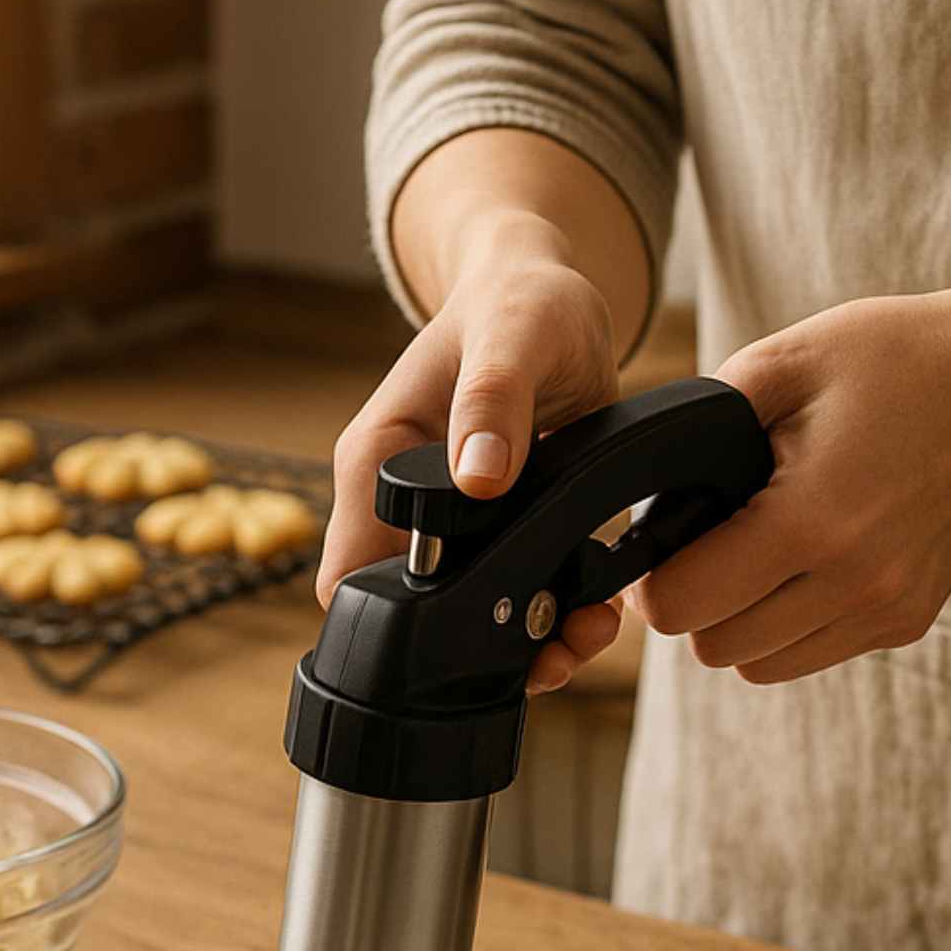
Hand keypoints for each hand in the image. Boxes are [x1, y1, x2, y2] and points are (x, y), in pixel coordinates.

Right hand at [320, 221, 627, 693]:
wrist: (551, 301)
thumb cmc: (519, 303)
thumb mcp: (512, 336)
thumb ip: (492, 401)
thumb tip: (477, 478)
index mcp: (378, 465)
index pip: (350, 580)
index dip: (401, 627)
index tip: (473, 634)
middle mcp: (407, 512)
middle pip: (417, 619)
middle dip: (481, 650)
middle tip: (556, 647)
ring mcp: (455, 534)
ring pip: (472, 625)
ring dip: (531, 647)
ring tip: (589, 628)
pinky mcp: (504, 539)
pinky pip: (518, 604)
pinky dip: (559, 621)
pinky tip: (599, 607)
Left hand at [627, 280, 950, 681]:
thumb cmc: (897, 358)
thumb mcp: (785, 360)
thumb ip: (698, 428)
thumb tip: (642, 494)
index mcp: (810, 520)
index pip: (683, 606)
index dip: (654, 578)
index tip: (665, 537)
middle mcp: (853, 583)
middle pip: (714, 648)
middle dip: (696, 600)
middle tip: (711, 539)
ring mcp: (886, 610)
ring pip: (759, 666)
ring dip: (740, 621)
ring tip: (760, 549)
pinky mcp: (906, 621)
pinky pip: (810, 654)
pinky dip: (789, 623)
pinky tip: (809, 558)